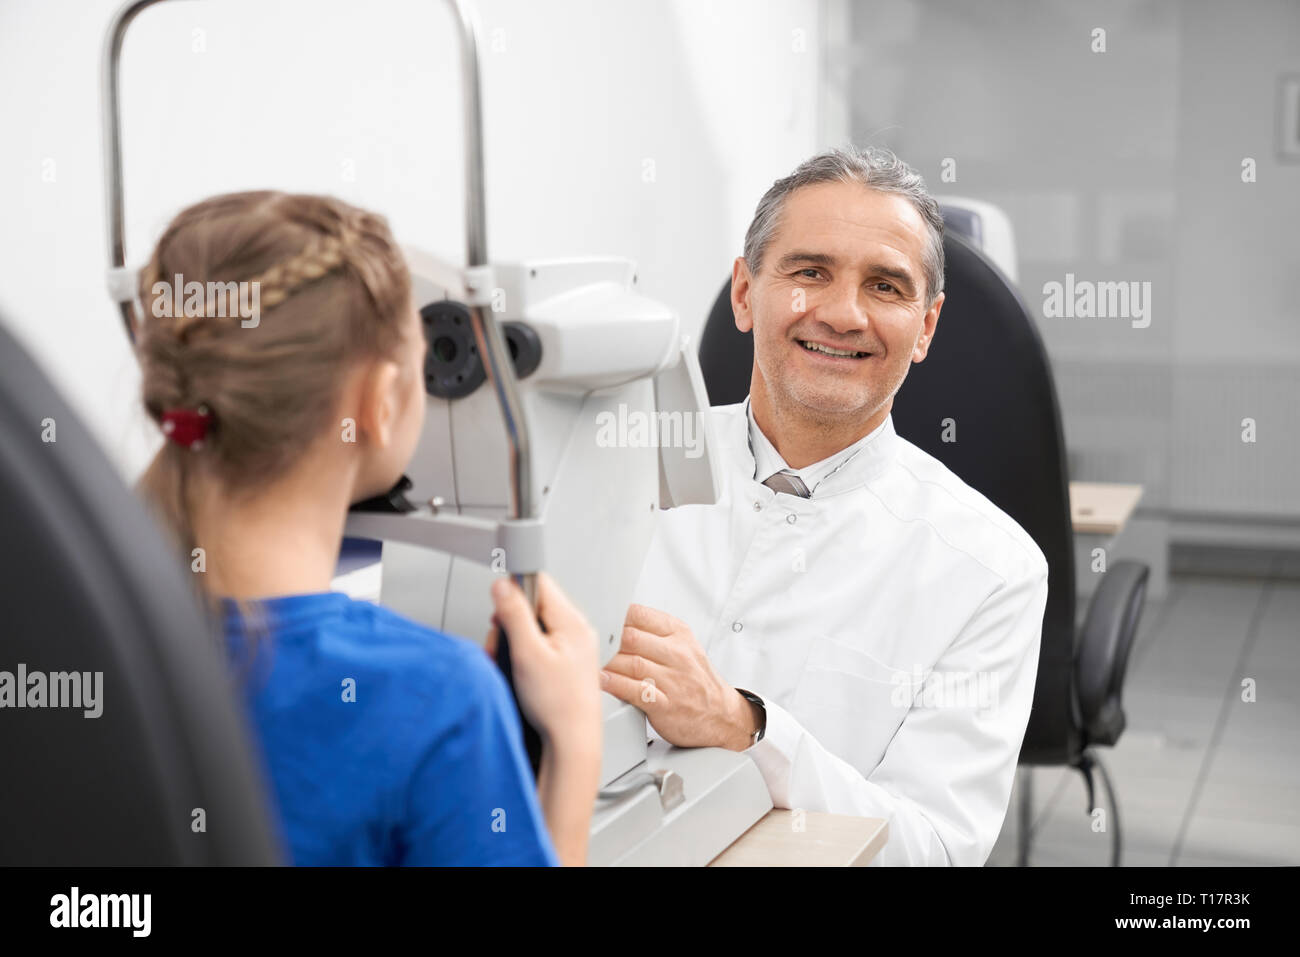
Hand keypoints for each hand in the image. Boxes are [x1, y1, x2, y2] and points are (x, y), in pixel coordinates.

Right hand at [486, 572, 601, 750]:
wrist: (572, 741)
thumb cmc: (558, 705)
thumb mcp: (527, 654)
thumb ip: (514, 615)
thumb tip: (504, 584)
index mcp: (571, 621)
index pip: (539, 582)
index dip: (513, 593)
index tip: (501, 614)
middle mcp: (577, 629)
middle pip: (533, 605)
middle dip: (510, 624)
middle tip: (505, 648)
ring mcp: (573, 646)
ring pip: (534, 627)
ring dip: (515, 642)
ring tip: (512, 665)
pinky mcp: (567, 661)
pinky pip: (540, 645)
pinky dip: (525, 655)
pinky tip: (522, 673)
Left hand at [601, 603, 757, 750]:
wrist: (722, 716)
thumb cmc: (696, 681)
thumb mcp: (683, 646)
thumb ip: (653, 633)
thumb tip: (615, 620)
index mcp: (679, 634)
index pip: (640, 615)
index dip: (613, 616)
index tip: (596, 619)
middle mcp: (678, 654)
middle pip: (631, 637)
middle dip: (605, 639)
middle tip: (583, 641)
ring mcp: (673, 680)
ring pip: (631, 663)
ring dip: (605, 662)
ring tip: (586, 661)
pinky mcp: (666, 705)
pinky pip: (635, 691)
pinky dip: (614, 685)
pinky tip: (600, 681)